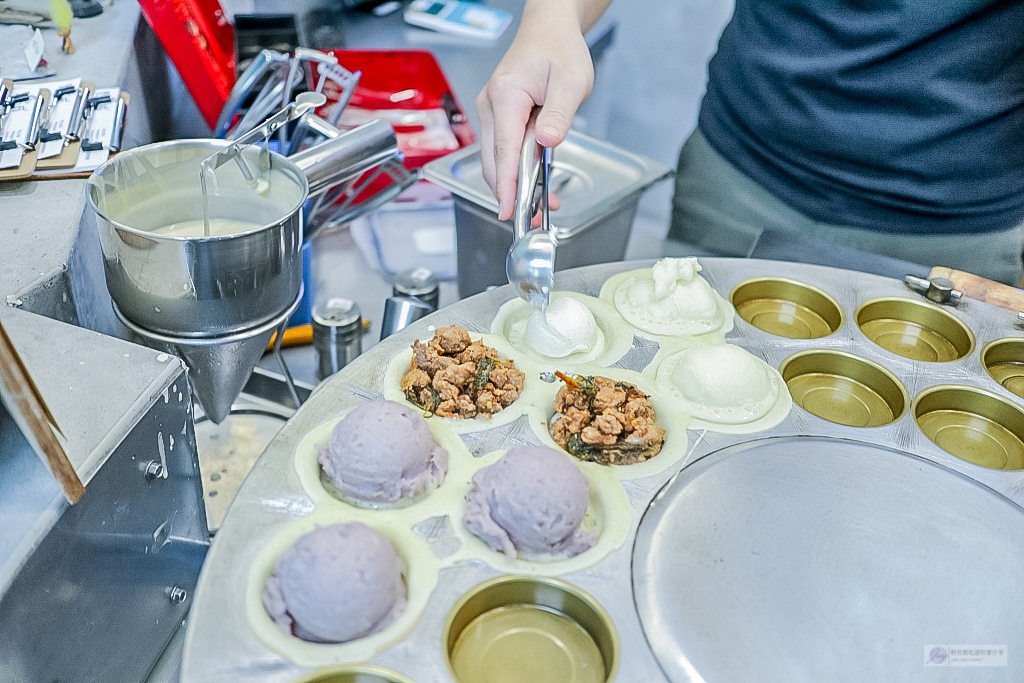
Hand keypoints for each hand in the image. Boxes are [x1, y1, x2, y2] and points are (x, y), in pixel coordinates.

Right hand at [477, 0, 599, 220]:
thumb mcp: (571, 81)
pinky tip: (536, 181)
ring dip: (515, 184)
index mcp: (506, 95)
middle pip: (494, 162)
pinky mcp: (499, 118)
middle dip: (511, 192)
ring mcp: (492, 113)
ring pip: (496, 160)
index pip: (504, 150)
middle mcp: (492, 106)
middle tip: (534, 217)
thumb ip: (559, 114)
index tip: (509, 209)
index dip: (506, 184)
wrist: (548, 31)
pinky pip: (503, 151)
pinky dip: (516, 170)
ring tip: (542, 203)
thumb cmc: (558, 50)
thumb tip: (547, 142)